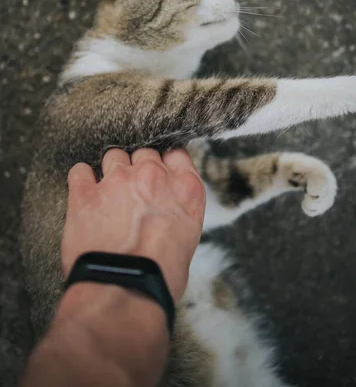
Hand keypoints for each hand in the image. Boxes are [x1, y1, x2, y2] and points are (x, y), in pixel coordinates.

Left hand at [63, 148, 205, 302]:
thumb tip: (166, 211)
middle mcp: (153, 176)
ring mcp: (118, 180)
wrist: (125, 290)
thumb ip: (178, 210)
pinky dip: (81, 178)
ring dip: (111, 169)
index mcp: (184, 188)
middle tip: (133, 189)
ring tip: (108, 191)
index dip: (166, 162)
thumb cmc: (159, 275)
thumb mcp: (188, 237)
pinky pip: (79, 171)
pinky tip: (84, 189)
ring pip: (113, 156)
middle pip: (144, 153)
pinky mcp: (85, 193)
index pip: (176, 154)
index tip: (161, 170)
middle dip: (138, 167)